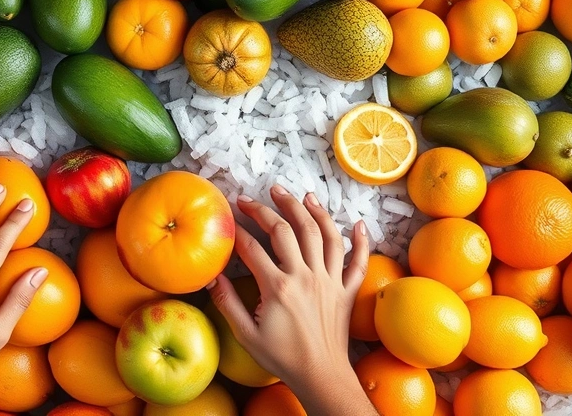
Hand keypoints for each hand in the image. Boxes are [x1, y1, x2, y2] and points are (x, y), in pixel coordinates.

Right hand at [206, 185, 376, 415]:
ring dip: (312, 211)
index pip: (253, 248)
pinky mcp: (346, 291)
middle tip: (256, 198)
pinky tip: (357, 223)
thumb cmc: (283, 359)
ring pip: (324, 235)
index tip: (230, 220)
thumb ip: (228, 304)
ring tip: (300, 195)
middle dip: (269, 209)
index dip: (238, 231)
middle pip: (288, 230)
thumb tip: (211, 279)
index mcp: (278, 287)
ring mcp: (329, 281)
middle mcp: (306, 277)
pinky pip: (358, 261)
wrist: (321, 377)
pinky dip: (361, 240)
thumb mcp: (247, 335)